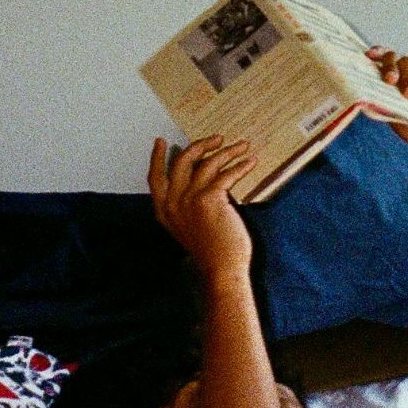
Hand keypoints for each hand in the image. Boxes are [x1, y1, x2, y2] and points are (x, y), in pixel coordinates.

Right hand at [149, 135, 255, 279]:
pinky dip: (241, 165)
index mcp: (164, 211)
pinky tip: (251, 161)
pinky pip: (226, 174)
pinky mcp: (209, 199)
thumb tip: (201, 178)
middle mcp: (173, 203)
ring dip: (227, 151)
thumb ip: (187, 206)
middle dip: (200, 145)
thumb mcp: (189, 227)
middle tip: (217, 139)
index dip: (157, 158)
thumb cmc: (212, 251)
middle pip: (182, 162)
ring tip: (242, 146)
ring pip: (207, 163)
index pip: (155, 178)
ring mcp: (189, 200)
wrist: (221, 268)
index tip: (161, 141)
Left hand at [367, 47, 407, 159]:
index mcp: (388, 76)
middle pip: (393, 57)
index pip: (379, 58)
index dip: (375, 53)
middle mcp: (402, 70)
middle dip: (390, 66)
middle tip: (390, 80)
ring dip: (407, 78)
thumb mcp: (390, 111)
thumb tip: (363, 93)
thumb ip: (379, 99)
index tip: (369, 55)